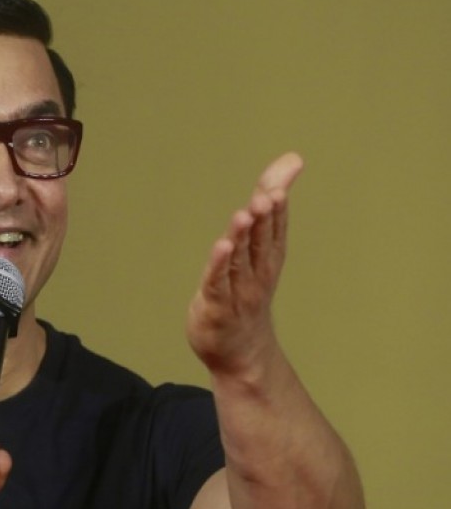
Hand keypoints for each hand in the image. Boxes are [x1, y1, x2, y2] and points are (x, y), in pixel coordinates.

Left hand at [187, 152, 303, 376]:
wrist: (241, 350)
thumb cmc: (248, 289)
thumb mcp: (260, 244)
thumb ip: (269, 202)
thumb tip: (292, 159)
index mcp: (268, 256)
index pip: (274, 227)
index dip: (276, 207)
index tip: (279, 186)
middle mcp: (257, 271)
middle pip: (260, 240)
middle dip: (264, 218)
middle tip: (268, 196)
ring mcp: (237, 290)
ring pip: (239, 259)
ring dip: (242, 236)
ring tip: (245, 214)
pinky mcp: (216, 305)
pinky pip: (217, 282)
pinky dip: (220, 266)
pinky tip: (222, 247)